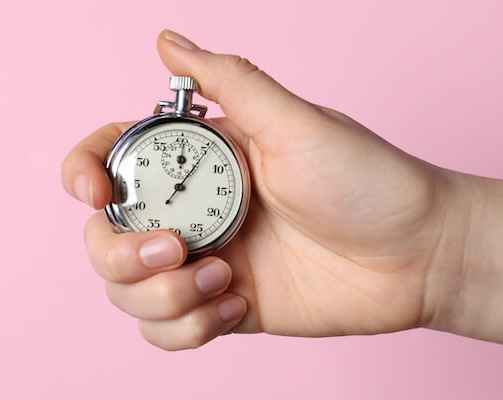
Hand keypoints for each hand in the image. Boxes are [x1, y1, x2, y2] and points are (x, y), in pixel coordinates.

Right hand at [61, 30, 469, 349]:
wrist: (418, 255)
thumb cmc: (368, 181)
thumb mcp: (296, 123)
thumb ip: (229, 82)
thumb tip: (167, 39)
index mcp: (203, 160)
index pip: (113, 160)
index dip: (84, 176)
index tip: (95, 196)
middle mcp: (197, 210)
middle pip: (105, 239)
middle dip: (124, 254)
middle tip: (179, 250)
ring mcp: (209, 262)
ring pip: (128, 293)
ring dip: (161, 297)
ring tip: (223, 282)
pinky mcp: (226, 308)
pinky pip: (168, 330)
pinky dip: (188, 327)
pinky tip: (238, 306)